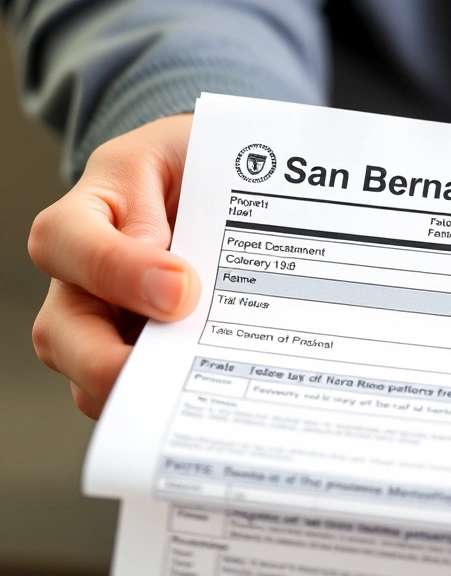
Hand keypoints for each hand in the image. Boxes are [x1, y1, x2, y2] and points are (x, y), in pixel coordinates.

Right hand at [28, 114, 199, 418]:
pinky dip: (176, 399)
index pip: (67, 243)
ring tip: (207, 390)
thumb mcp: (184, 155)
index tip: (183, 291)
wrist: (213, 186)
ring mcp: (103, 327)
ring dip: (148, 393)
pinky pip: (143, 395)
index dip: (118, 272)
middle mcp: (78, 282)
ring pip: (93, 383)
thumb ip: (176, 201)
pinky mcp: (138, 359)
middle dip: (110, 366)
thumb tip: (174, 285)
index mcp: (83, 217)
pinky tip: (220, 393)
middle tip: (177, 371)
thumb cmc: (193, 167)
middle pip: (59, 336)